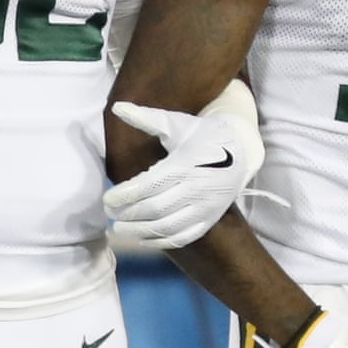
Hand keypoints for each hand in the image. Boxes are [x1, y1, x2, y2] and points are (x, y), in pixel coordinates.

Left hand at [103, 101, 258, 248]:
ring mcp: (205, 207)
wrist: (241, 150)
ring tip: (118, 229)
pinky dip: (160, 241)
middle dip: (128, 214)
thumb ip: (145, 118)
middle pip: (155, 208)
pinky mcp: (210, 219)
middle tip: (109, 214)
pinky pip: (183, 236)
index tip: (106, 199)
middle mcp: (196, 188)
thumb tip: (117, 107)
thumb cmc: (201, 135)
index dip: (125, 195)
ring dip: (139, 231)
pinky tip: (142, 237)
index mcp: (184, 164)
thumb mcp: (174, 123)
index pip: (148, 186)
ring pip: (167, 226)